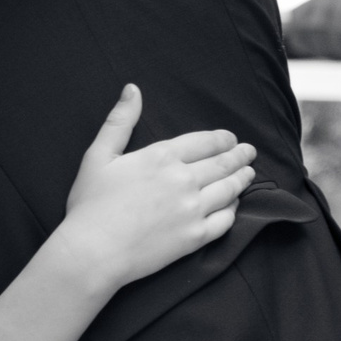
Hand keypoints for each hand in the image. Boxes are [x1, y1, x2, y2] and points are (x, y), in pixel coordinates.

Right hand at [60, 85, 255, 293]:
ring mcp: (193, 209)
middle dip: (239, 156)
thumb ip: (119, 121)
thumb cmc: (91, 203)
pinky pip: (226, 220)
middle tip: (249, 152)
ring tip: (249, 173)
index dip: (222, 139)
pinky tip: (234, 204)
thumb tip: (133, 89)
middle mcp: (184, 180)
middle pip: (223, 163)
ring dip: (242, 179)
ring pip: (229, 189)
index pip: (204, 142)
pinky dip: (234, 209)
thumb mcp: (98, 155)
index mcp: (161, 157)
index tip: (230, 139)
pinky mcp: (196, 237)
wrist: (93, 251)